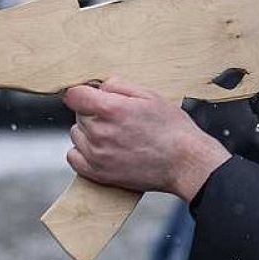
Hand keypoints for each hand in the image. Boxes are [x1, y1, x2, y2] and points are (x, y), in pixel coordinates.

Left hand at [63, 79, 230, 200]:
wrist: (184, 162)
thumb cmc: (173, 130)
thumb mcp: (151, 96)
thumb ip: (120, 86)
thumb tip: (102, 86)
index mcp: (111, 110)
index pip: (75, 95)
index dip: (83, 93)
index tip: (90, 96)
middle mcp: (100, 132)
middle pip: (78, 114)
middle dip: (93, 112)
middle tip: (116, 118)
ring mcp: (97, 155)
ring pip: (77, 135)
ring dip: (89, 132)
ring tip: (113, 134)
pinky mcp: (99, 173)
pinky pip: (74, 158)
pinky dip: (83, 152)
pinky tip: (101, 149)